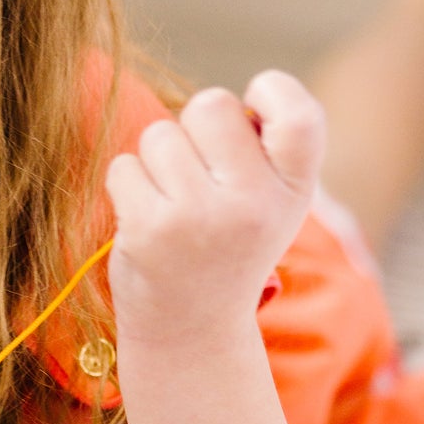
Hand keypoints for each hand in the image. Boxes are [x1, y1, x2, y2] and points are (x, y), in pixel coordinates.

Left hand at [103, 70, 324, 351]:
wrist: (191, 332)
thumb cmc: (229, 252)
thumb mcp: (272, 206)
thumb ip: (266, 151)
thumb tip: (227, 103)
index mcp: (293, 192)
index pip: (299, 114)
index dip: (273, 91)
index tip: (253, 108)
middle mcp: (252, 204)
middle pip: (210, 105)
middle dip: (195, 129)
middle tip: (199, 177)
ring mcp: (198, 217)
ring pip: (160, 134)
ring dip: (157, 162)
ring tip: (173, 207)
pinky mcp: (148, 230)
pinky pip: (124, 167)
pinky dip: (127, 186)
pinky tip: (147, 222)